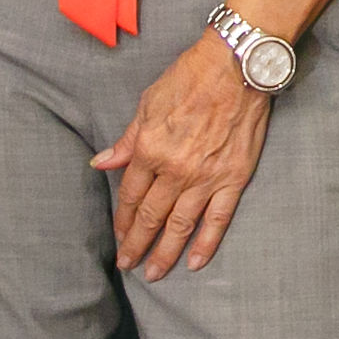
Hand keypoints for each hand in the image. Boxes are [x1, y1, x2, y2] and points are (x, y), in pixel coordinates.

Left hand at [93, 33, 271, 279]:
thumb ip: (127, 140)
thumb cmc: (190, 77)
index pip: (129, 195)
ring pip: (180, 224)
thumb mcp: (148, 104)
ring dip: (165, 252)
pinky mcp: (234, 177)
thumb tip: (101, 163)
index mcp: (150, 150)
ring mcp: (206, 177)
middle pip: (150, 216)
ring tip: (154, 273)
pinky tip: (196, 262)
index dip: (121, 219)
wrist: (237, 65)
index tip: (118, 236)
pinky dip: (206, 242)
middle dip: (136, 244)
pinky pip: (218, 218)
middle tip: (128, 265)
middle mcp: (175, 170)